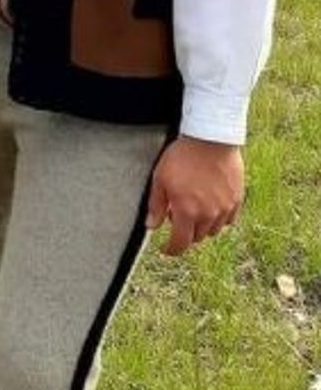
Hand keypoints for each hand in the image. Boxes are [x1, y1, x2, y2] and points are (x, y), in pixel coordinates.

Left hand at [145, 135, 244, 255]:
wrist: (211, 140)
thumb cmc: (183, 157)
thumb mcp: (160, 179)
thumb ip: (156, 205)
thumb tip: (151, 226)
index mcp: (187, 212)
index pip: (180, 243)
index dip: (172, 250)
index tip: (167, 250)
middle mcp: (208, 215)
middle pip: (196, 237)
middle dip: (185, 233)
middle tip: (177, 216)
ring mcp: (225, 208)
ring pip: (212, 230)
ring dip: (202, 226)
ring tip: (194, 209)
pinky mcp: (237, 200)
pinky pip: (228, 220)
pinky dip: (219, 219)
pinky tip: (211, 206)